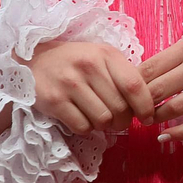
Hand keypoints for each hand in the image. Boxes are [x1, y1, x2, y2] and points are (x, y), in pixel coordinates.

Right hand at [26, 40, 152, 135]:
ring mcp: (69, 84)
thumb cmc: (75, 61)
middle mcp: (88, 66)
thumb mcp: (102, 58)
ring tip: (98, 117)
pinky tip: (82, 117)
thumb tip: (147, 105)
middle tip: (119, 121)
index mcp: (106, 54)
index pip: (134, 86)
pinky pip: (82, 127)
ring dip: (104, 126)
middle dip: (123, 121)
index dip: (145, 106)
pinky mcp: (53, 101)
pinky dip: (86, 128)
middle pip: (120, 108)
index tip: (148, 117)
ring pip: (102, 120)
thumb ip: (124, 76)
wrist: (34, 60)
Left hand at [138, 31, 182, 141]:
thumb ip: (176, 56)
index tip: (127, 93)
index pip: (149, 68)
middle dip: (140, 104)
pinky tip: (164, 137)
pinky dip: (177, 134)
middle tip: (133, 111)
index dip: (132, 84)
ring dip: (156, 119)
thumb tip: (144, 74)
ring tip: (149, 121)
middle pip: (157, 90)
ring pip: (173, 109)